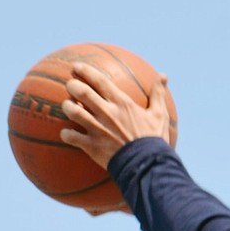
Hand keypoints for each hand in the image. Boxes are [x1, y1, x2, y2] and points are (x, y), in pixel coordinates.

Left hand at [60, 62, 174, 170]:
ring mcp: (97, 129)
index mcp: (122, 103)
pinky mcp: (92, 145)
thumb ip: (158, 93)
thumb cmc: (154, 138)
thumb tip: (164, 75)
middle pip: (82, 93)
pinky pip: (71, 137)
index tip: (76, 66)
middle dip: (72, 86)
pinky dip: (66, 134)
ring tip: (66, 105)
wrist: (146, 163)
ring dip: (67, 107)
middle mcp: (107, 112)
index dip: (86, 72)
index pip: (100, 81)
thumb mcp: (159, 114)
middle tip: (69, 85)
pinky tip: (65, 133)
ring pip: (74, 112)